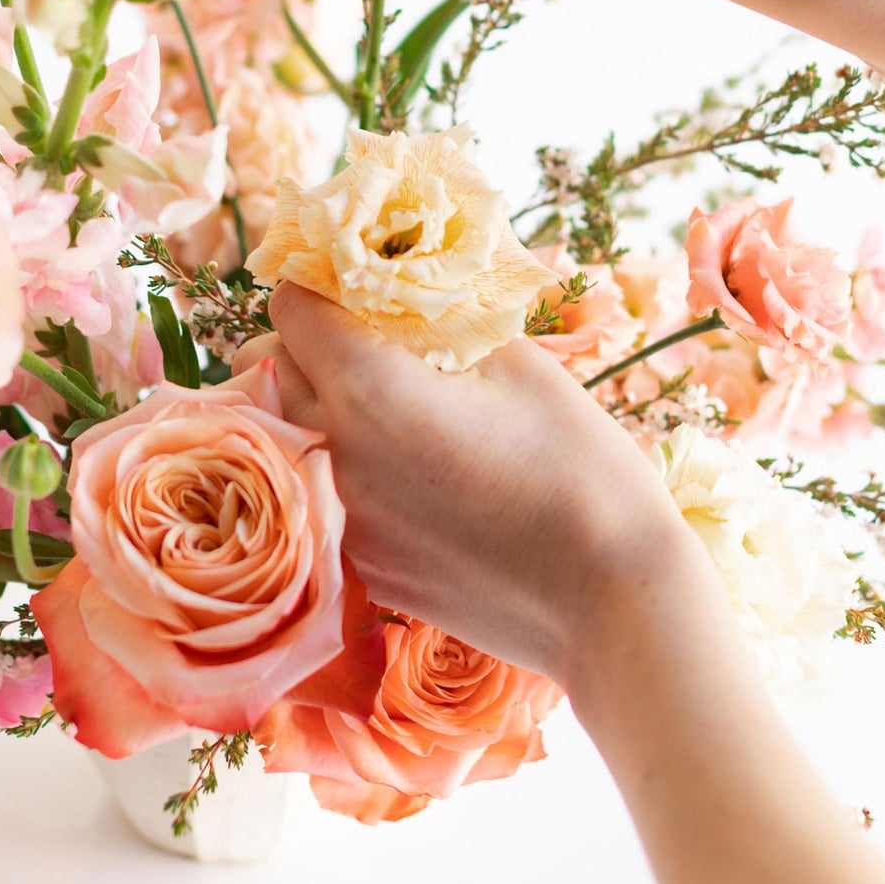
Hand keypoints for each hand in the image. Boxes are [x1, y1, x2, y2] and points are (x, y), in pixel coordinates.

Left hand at [231, 283, 697, 684]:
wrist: (611, 599)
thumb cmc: (580, 468)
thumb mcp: (519, 364)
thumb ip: (443, 322)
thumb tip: (410, 298)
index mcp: (368, 389)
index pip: (291, 307)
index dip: (319, 284)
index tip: (354, 285)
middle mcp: (333, 453)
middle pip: (272, 370)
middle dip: (309, 343)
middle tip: (369, 339)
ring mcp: (341, 518)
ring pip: (288, 435)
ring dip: (319, 407)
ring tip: (389, 406)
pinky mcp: (360, 566)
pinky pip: (321, 493)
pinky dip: (345, 468)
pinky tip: (412, 471)